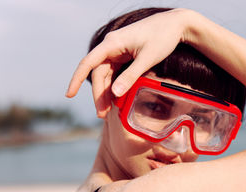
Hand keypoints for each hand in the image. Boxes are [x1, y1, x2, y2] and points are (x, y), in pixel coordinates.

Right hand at [65, 9, 190, 117]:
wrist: (176, 24)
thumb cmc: (163, 37)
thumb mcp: (147, 58)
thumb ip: (131, 76)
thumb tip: (115, 94)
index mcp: (112, 43)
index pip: (88, 63)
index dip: (76, 80)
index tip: (69, 95)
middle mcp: (111, 45)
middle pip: (98, 73)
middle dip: (99, 94)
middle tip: (102, 115)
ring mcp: (118, 49)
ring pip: (106, 74)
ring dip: (106, 92)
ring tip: (108, 112)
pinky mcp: (126, 53)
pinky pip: (115, 71)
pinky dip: (115, 85)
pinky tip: (116, 99)